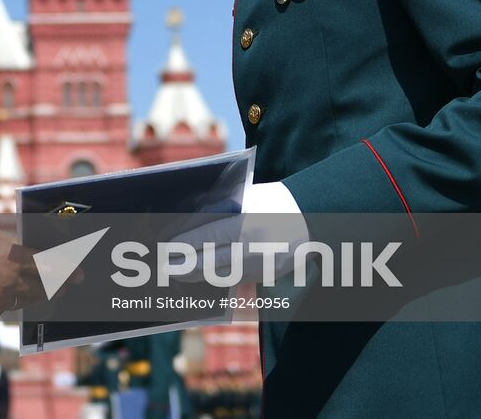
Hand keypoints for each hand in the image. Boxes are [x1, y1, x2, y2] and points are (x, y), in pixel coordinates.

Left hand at [159, 181, 307, 283]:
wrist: (313, 216)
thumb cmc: (275, 201)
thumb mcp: (247, 199)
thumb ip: (223, 210)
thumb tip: (190, 223)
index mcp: (247, 226)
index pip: (208, 239)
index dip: (185, 246)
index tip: (168, 250)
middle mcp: (254, 250)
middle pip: (212, 264)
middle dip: (186, 268)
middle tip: (167, 269)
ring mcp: (262, 266)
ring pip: (224, 277)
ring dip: (200, 276)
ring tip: (181, 274)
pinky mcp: (268, 275)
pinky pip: (239, 280)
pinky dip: (220, 279)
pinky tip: (205, 276)